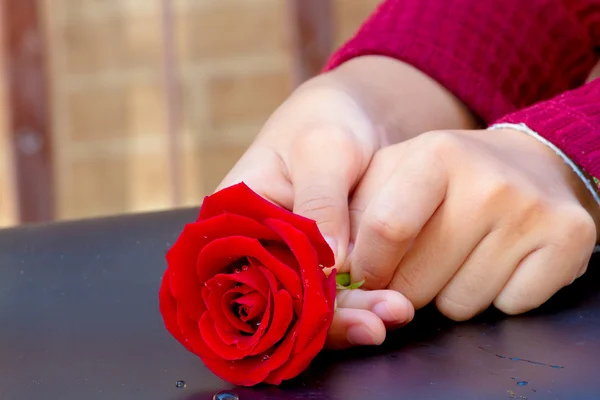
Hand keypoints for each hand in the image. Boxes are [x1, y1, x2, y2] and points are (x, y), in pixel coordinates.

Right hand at [216, 56, 477, 347]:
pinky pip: (336, 294)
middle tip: (377, 324)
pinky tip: (391, 307)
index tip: (333, 313)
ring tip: (394, 313)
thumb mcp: (322, 147)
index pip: (248, 274)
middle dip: (328, 317)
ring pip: (312, 303)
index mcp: (233, 218)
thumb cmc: (324, 121)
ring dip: (351, 315)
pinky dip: (362, 303)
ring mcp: (290, 258)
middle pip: (281, 299)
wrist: (349, 117)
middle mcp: (256, 247)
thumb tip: (331, 266)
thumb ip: (320, 200)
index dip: (287, 302)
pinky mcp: (321, 264)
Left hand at [347, 128, 598, 319]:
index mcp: (437, 155)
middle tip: (418, 261)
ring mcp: (534, 211)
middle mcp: (490, 181)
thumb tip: (330, 268)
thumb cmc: (445, 177)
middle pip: (419, 280)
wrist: (528, 164)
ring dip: (448, 294)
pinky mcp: (570, 240)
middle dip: (404, 286)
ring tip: (460, 256)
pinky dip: (495, 297)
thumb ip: (352, 214)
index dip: (367, 267)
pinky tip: (497, 262)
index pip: (387, 229)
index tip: (364, 275)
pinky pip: (508, 307)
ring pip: (461, 304)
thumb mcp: (392, 174)